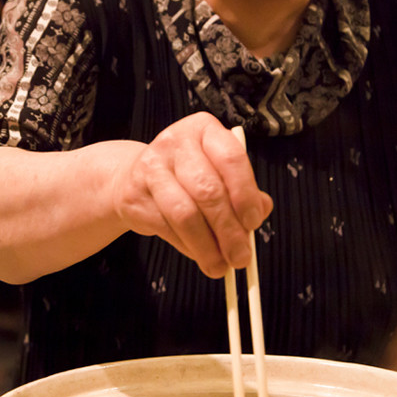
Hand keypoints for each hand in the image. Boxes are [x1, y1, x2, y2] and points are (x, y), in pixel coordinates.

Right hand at [111, 112, 272, 278]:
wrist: (135, 177)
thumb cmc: (186, 175)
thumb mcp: (218, 172)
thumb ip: (243, 190)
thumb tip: (262, 210)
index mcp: (204, 130)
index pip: (230, 159)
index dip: (245, 194)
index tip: (254, 222)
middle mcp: (176, 143)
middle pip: (208, 191)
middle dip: (229, 230)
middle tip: (241, 257)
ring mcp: (152, 168)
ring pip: (186, 215)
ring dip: (208, 247)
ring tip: (221, 266)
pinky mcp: (136, 195)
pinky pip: (168, 229)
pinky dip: (188, 248)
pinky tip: (200, 256)